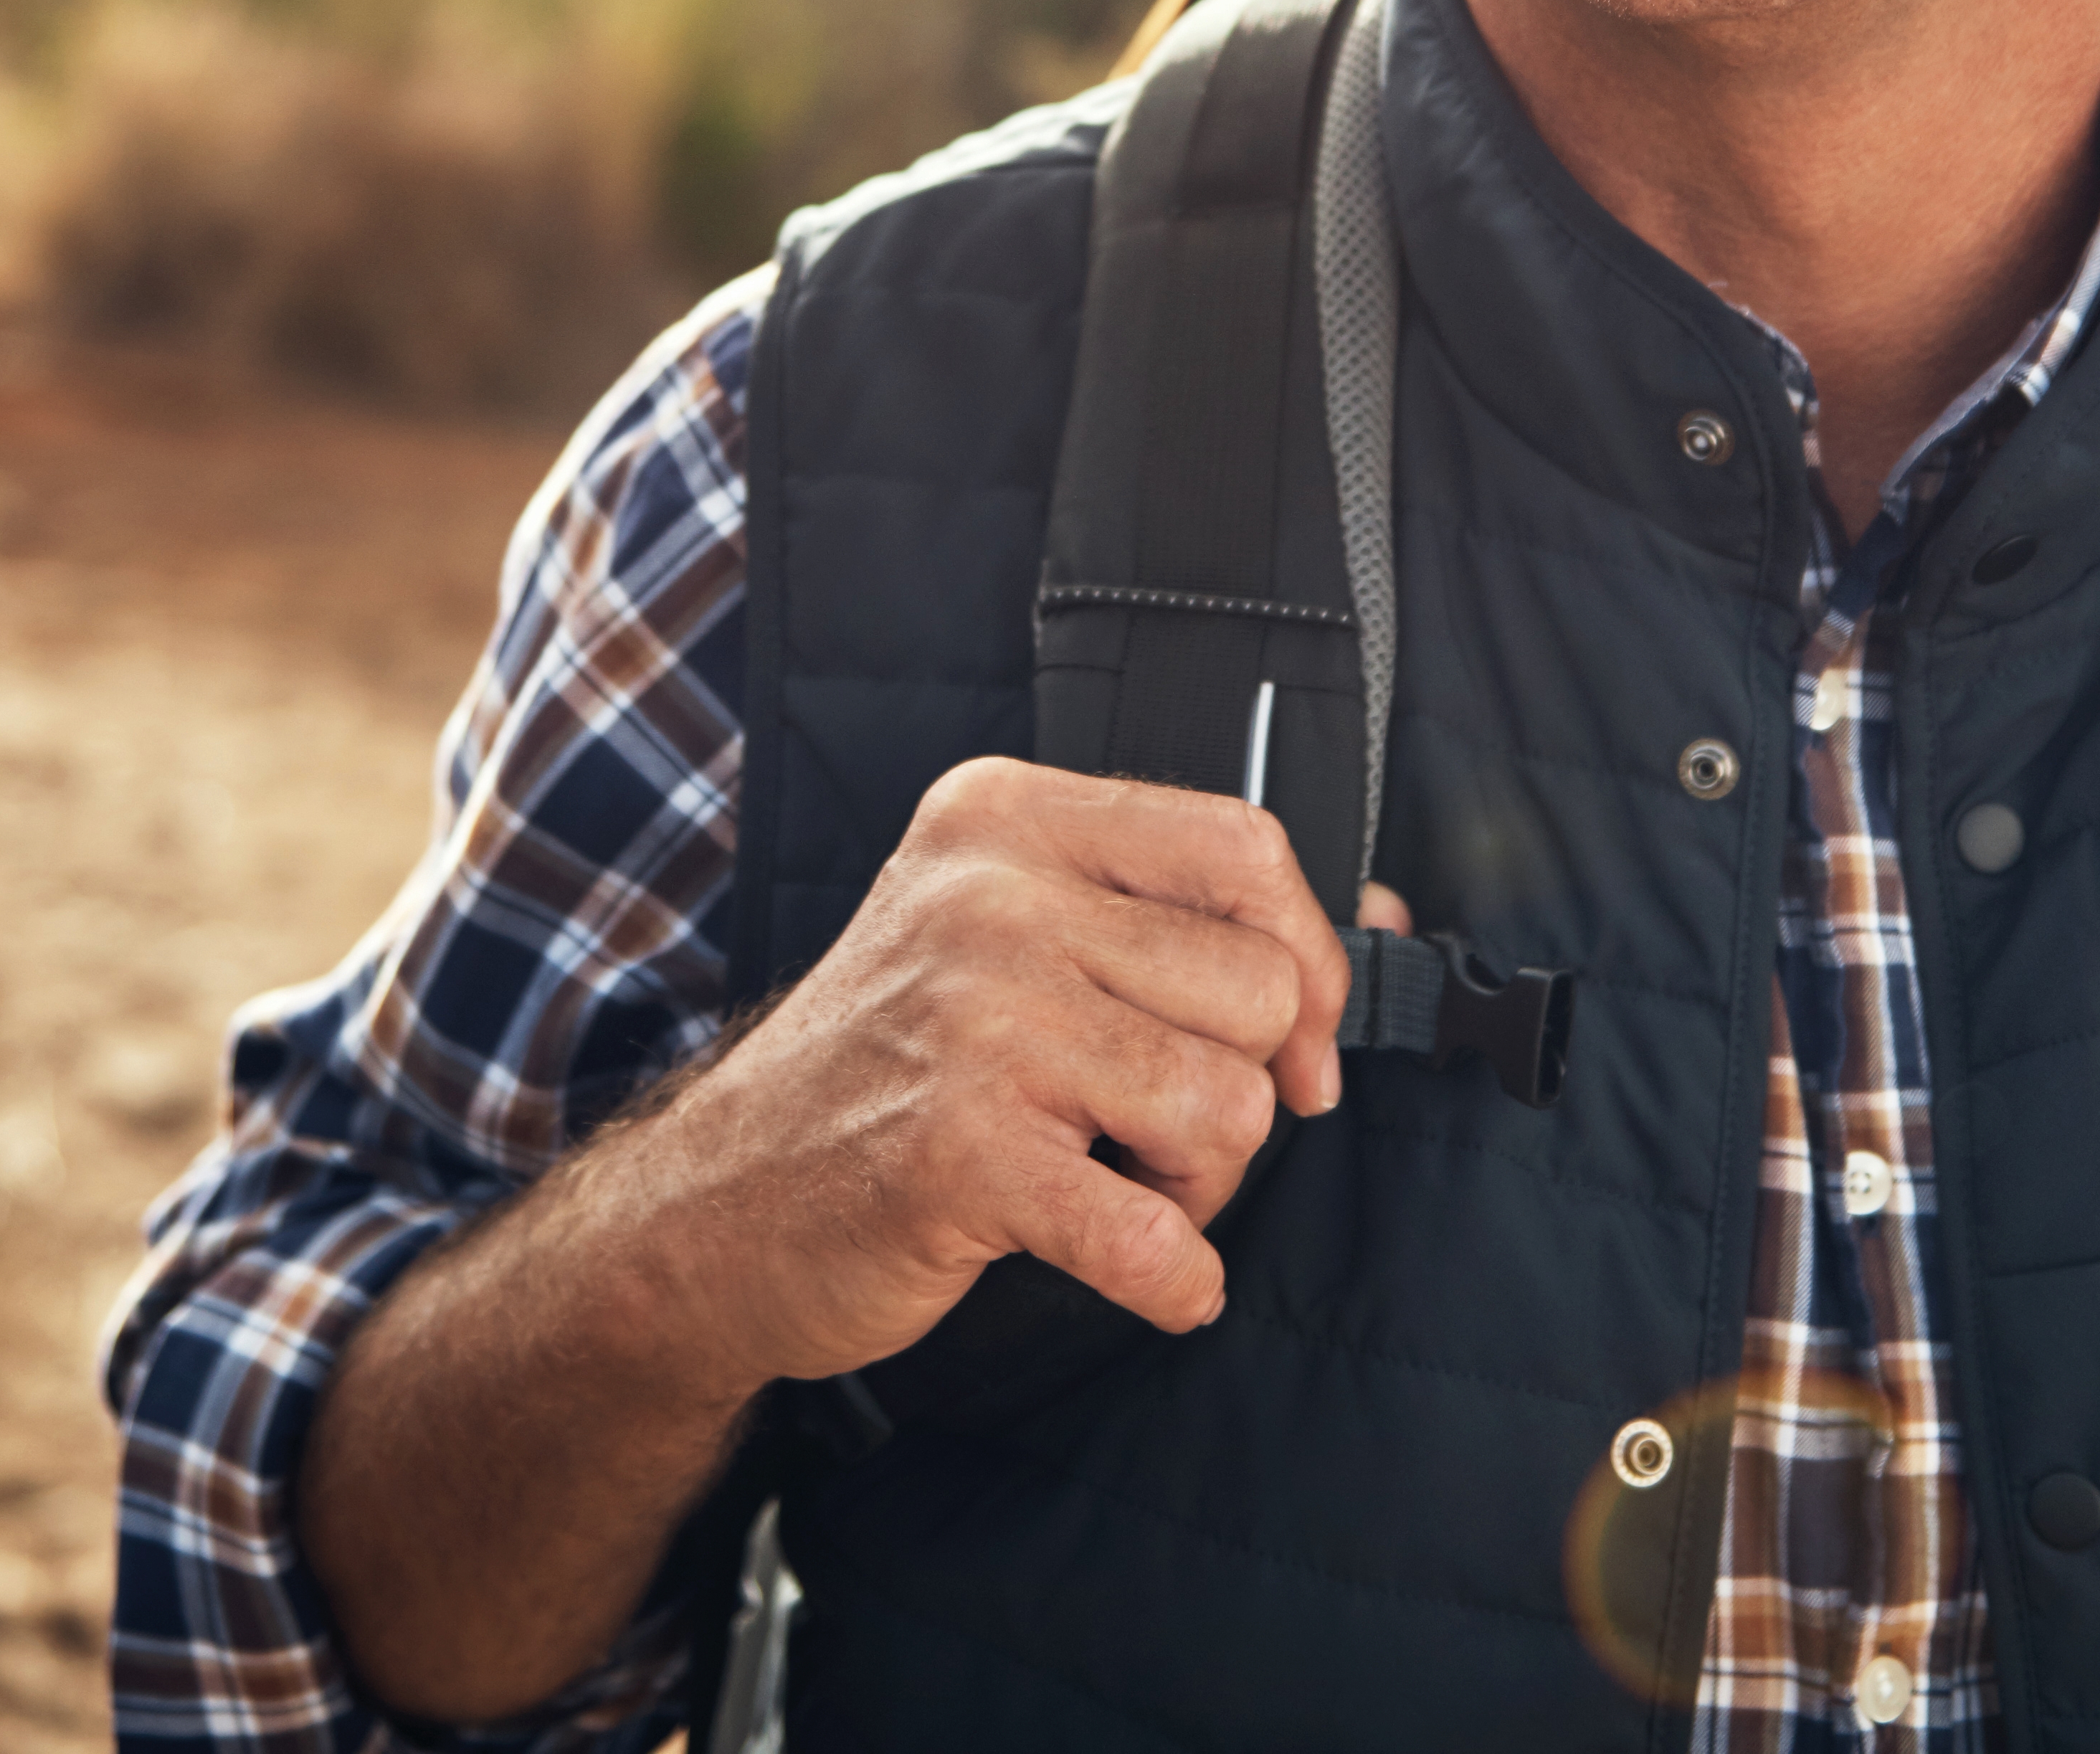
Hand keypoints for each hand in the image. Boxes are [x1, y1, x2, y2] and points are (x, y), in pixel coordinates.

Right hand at [629, 757, 1360, 1383]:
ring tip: (1119, 1180)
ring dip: (1202, 1181)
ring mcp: (977, 1024)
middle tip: (1156, 1127)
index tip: (1301, 1037)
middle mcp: (990, 899)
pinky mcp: (965, 1158)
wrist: (717, 1205)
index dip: (1307, 955)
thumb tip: (1382, 922)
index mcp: (1006, 819)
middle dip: (1241, 1087)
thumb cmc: (892, 1068)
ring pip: (1228, 1105)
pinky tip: (1145, 1273)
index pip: (1243, 846)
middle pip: (1253, 988)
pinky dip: (1176, 1280)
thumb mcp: (1012, 935)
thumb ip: (1184, 915)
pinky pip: (1160, 1235)